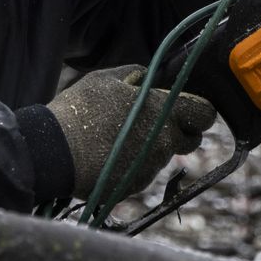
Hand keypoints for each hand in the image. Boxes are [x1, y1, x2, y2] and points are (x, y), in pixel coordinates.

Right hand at [45, 66, 217, 201]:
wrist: (55, 153)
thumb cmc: (79, 111)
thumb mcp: (105, 79)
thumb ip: (135, 74)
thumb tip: (148, 76)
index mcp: (161, 110)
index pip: (205, 113)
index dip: (199, 111)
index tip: (188, 109)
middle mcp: (163, 141)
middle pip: (191, 140)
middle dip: (180, 132)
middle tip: (153, 123)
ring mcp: (151, 166)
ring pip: (164, 155)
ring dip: (152, 146)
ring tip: (120, 137)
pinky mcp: (136, 185)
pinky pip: (145, 171)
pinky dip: (134, 163)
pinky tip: (112, 154)